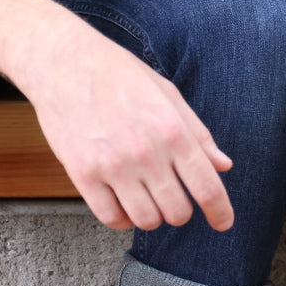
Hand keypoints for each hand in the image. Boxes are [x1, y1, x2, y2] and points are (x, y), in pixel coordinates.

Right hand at [0, 0, 233, 231]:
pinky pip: (111, 218)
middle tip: (171, 197)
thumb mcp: (167, 95)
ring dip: (151, 216)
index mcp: (172, 131)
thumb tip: (223, 165)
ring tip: (145, 198)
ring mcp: (112, 166)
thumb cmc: (118, 75)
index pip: (207, 188)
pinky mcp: (83, 174)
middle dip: (181, 211)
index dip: (221, 213)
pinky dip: (122, 219)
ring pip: (146, 221)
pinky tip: (122, 203)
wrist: (62, 62)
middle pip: (178, 213)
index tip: (223, 223)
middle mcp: (145, 152)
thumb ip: (198, 133)